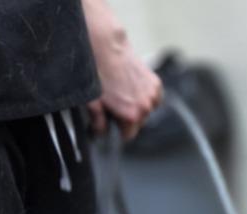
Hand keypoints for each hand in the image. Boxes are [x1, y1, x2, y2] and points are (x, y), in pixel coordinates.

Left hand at [82, 0, 162, 139]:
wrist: (105, 45)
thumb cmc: (97, 72)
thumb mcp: (91, 102)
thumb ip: (98, 122)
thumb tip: (101, 132)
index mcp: (131, 116)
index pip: (128, 135)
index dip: (119, 129)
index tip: (113, 121)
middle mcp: (145, 108)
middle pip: (138, 123)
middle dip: (128, 116)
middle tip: (115, 103)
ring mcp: (152, 95)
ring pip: (146, 110)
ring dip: (137, 105)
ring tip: (123, 92)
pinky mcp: (156, 84)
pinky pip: (153, 98)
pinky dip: (145, 95)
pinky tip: (133, 87)